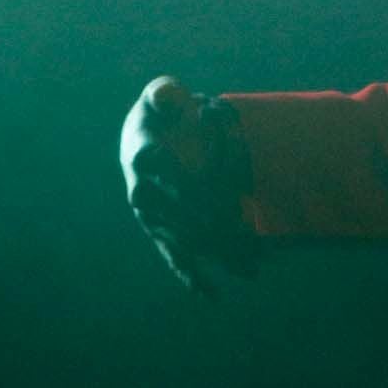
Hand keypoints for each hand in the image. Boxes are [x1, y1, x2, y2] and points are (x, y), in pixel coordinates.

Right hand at [121, 75, 258, 295]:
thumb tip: (171, 95)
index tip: (227, 188)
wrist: (136, 144)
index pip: (170, 170)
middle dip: (220, 226)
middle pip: (183, 214)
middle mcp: (143, 194)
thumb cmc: (154, 116)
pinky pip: (174, 256)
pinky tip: (209, 294)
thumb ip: (163, 93)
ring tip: (251, 270)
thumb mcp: (158, 97)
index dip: (198, 177)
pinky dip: (190, 276)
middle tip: (251, 236)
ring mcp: (152, 217)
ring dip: (220, 254)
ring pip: (186, 240)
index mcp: (143, 158)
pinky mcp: (160, 231)